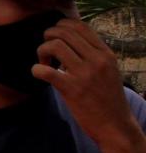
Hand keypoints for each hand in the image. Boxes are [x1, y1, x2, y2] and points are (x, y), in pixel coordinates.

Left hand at [35, 19, 140, 146]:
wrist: (115, 126)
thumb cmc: (107, 98)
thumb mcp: (108, 70)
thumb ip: (92, 54)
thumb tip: (68, 38)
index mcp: (105, 54)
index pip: (79, 25)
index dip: (60, 25)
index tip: (55, 37)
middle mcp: (97, 61)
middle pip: (63, 32)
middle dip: (48, 37)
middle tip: (47, 52)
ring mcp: (85, 75)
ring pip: (54, 46)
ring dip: (42, 51)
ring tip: (44, 63)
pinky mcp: (72, 89)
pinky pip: (46, 71)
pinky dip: (36, 69)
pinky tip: (39, 74)